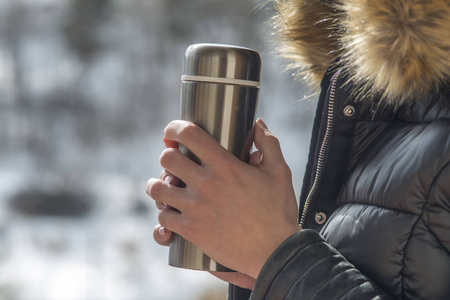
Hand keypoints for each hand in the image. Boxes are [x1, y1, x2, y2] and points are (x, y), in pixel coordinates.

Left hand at [147, 119, 300, 278]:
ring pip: (158, 189)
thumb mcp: (280, 172)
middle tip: (174, 162)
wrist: (276, 252)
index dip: (175, 127)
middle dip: (168, 156)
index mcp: (225, 165)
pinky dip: (163, 213)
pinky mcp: (191, 231)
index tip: (172, 131)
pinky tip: (169, 211)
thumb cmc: (279, 211)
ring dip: (158, 185)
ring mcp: (195, 208)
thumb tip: (258, 124)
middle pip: (167, 159)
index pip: (189, 135)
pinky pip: (162, 218)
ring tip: (165, 186)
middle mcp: (206, 184)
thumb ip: (268, 143)